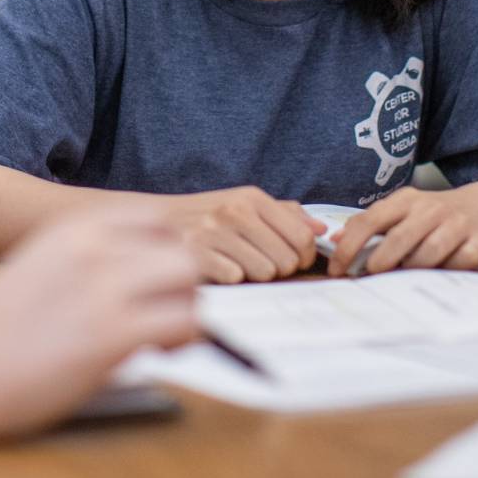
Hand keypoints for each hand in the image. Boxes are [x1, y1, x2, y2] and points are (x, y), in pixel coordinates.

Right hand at [0, 207, 198, 435]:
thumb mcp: (39, 266)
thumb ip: (86, 259)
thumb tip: (141, 273)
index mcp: (73, 228)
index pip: (156, 220)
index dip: (165, 254)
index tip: (154, 286)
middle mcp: (92, 247)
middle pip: (180, 247)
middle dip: (182, 284)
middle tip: (163, 315)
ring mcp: (104, 287)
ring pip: (189, 278)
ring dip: (186, 309)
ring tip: (161, 338)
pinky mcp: (113, 332)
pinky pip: (183, 321)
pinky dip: (183, 338)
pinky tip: (157, 354)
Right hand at [166, 186, 323, 283]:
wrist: (156, 223)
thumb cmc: (207, 217)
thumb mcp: (245, 205)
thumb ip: (285, 215)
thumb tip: (321, 229)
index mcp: (252, 198)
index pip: (303, 236)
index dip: (304, 256)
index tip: (293, 261)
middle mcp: (235, 211)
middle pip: (287, 260)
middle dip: (278, 270)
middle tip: (261, 265)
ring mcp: (214, 231)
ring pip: (264, 272)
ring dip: (253, 276)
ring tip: (237, 265)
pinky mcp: (196, 254)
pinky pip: (235, 279)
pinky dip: (229, 279)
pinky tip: (218, 270)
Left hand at [326, 182, 477, 276]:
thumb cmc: (438, 214)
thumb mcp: (404, 210)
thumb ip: (370, 223)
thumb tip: (334, 240)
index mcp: (406, 201)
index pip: (370, 220)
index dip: (349, 246)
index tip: (337, 269)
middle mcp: (431, 209)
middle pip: (398, 239)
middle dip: (379, 262)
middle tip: (369, 277)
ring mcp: (457, 225)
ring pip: (427, 254)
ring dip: (412, 270)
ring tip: (405, 278)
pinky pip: (458, 263)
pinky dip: (446, 272)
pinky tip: (441, 274)